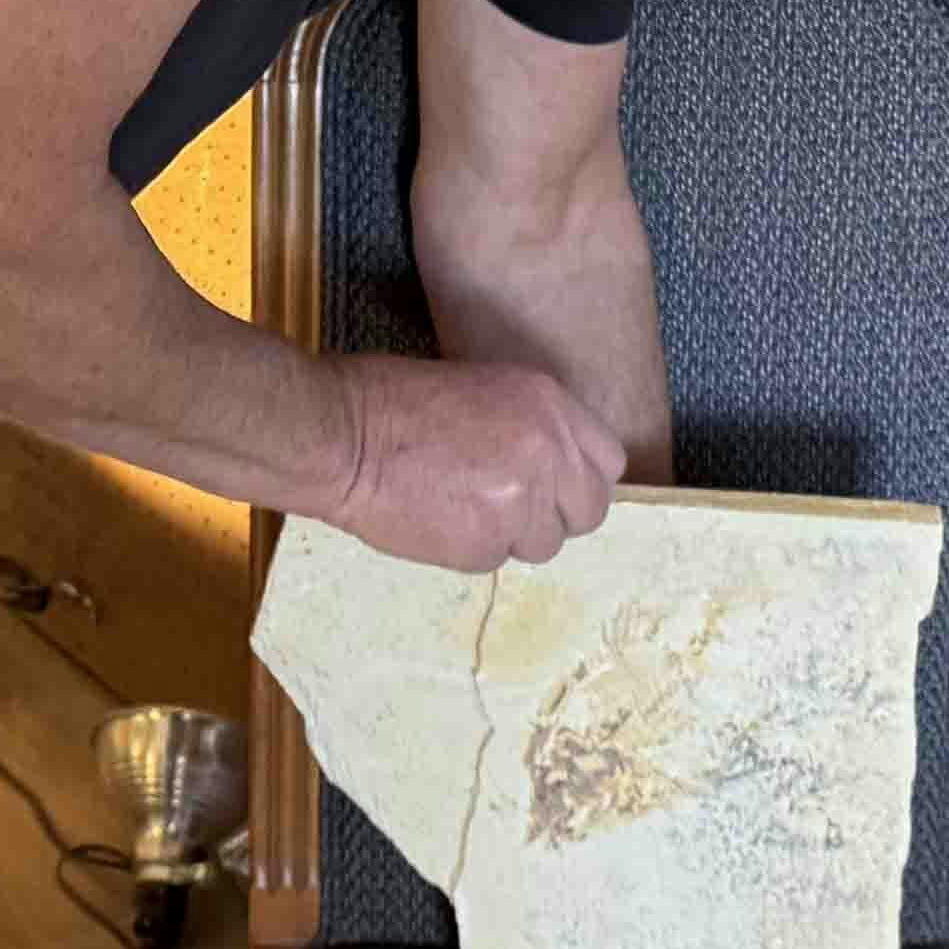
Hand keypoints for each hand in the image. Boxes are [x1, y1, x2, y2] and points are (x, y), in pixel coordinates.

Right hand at [316, 353, 625, 571]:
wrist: (341, 438)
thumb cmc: (392, 402)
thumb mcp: (482, 389)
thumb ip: (530, 427)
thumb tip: (553, 468)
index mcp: (548, 404)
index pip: (607, 461)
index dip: (578, 478)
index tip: (555, 486)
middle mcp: (547, 453)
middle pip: (588, 511)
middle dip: (555, 514)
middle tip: (512, 507)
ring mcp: (520, 503)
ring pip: (544, 544)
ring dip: (513, 534)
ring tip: (463, 507)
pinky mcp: (485, 545)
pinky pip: (498, 559)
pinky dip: (473, 548)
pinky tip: (438, 519)